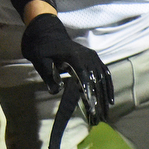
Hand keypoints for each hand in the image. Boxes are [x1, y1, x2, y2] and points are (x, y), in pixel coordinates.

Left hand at [21, 14, 113, 148]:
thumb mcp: (39, 59)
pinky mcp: (94, 58)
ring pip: (103, 78)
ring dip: (105, 96)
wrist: (47, 31)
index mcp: (74, 56)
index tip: (90, 106)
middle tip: (99, 116)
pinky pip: (105, 73)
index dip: (88, 91)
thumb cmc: (41, 47)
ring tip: (105, 113)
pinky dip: (108, 87)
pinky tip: (109, 100)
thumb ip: (47, 74)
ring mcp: (92, 56)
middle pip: (96, 79)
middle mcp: (87, 55)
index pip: (84, 76)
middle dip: (99, 98)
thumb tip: (55, 91)